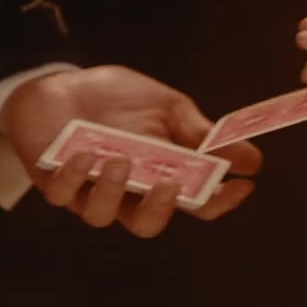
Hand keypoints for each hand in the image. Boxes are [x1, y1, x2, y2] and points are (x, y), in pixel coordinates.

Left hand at [0, 66, 262, 237]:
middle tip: (171, 184)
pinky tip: (84, 151)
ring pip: (102, 215)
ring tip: (119, 159)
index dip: (219, 201)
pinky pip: (62, 194)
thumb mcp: (167, 108)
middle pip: (146, 224)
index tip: (241, 185)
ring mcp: (88, 190)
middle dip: (160, 209)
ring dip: (112, 190)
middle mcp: (126, 192)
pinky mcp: (54, 181)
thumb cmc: (117, 99)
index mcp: (160, 176)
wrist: (61, 83)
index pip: (194, 203)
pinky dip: (74, 175)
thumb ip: (200, 135)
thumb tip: (252, 158)